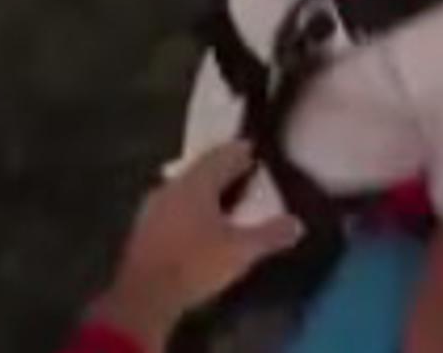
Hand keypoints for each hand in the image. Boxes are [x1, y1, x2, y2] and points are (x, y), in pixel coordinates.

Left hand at [88, 142, 303, 350]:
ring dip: (203, 188)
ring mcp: (154, 206)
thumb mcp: (241, 251)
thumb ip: (270, 235)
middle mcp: (172, 186)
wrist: (145, 294)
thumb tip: (298, 224)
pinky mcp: (144, 227)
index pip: (221, 157)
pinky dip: (188, 207)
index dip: (239, 151)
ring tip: (222, 196)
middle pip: (201, 169)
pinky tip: (196, 221)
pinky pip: (172, 206)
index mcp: (197, 183)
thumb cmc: (196, 264)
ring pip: (184, 187)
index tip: (252, 148)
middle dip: (221, 168)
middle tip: (240, 168)